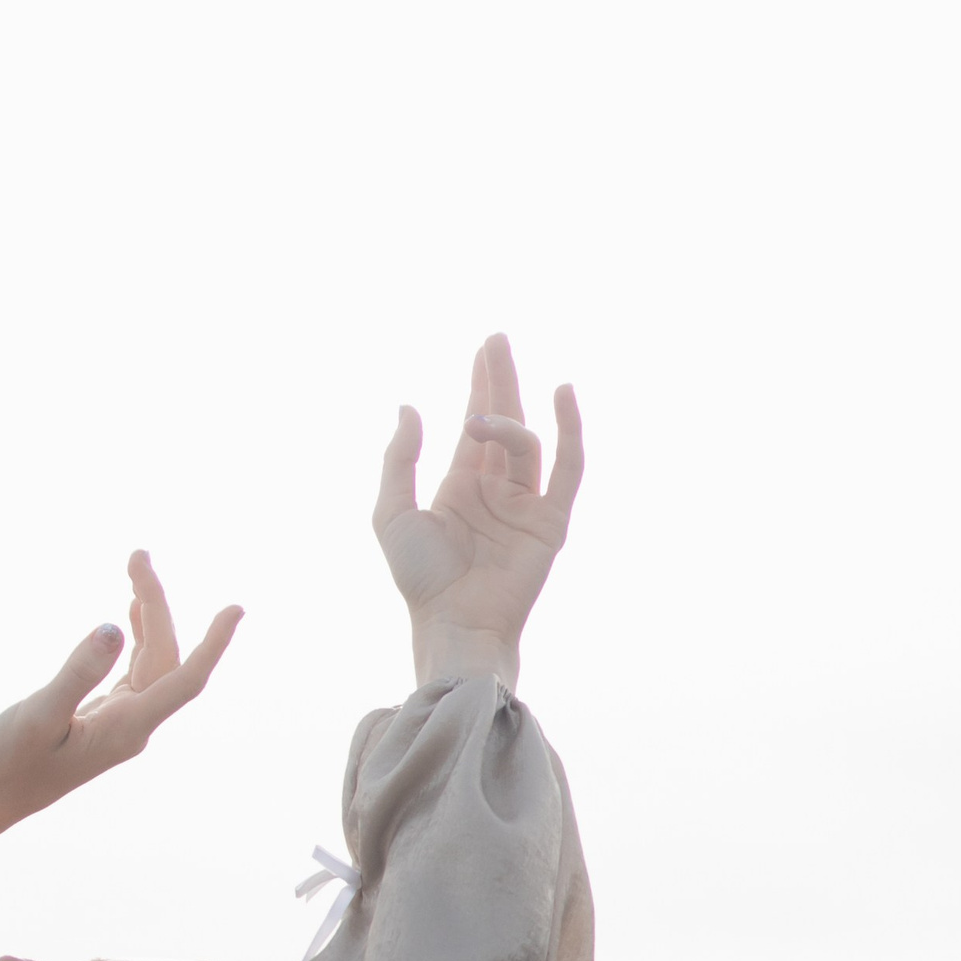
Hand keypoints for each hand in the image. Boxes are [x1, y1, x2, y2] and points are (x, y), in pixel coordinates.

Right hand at [0, 555, 240, 874]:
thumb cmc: (9, 760)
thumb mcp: (38, 713)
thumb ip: (77, 672)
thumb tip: (111, 628)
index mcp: (126, 728)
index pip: (185, 680)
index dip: (213, 644)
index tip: (236, 608)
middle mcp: (134, 726)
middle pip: (165, 657)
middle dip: (157, 604)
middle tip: (136, 554)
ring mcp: (123, 722)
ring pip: (152, 661)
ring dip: (149, 616)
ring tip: (135, 567)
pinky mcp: (107, 717)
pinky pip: (138, 671)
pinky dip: (139, 637)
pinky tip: (131, 613)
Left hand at [374, 334, 582, 693]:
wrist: (454, 623)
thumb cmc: (420, 579)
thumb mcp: (392, 512)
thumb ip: (400, 459)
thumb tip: (410, 407)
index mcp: (460, 488)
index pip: (475, 425)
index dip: (480, 385)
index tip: (484, 348)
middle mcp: (496, 491)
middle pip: (502, 421)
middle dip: (499, 379)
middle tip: (496, 338)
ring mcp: (525, 505)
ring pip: (525, 443)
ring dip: (506, 420)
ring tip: (483, 414)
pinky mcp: (550, 523)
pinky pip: (567, 468)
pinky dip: (569, 431)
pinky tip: (562, 395)